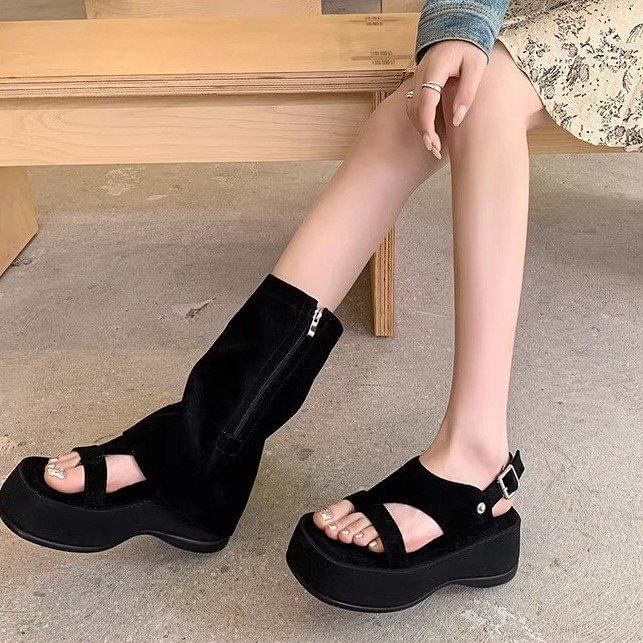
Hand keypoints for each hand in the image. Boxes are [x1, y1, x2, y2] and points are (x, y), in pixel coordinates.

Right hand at [406, 40, 486, 158]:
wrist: (457, 30)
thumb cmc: (469, 48)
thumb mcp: (476, 67)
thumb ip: (467, 93)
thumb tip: (458, 119)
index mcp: (434, 70)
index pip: (426, 102)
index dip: (427, 124)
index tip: (431, 142)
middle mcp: (420, 76)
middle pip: (415, 110)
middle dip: (424, 132)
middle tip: (435, 151)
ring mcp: (416, 79)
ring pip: (412, 109)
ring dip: (421, 128)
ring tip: (433, 145)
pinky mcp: (418, 83)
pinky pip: (414, 105)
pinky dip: (420, 120)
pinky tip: (430, 130)